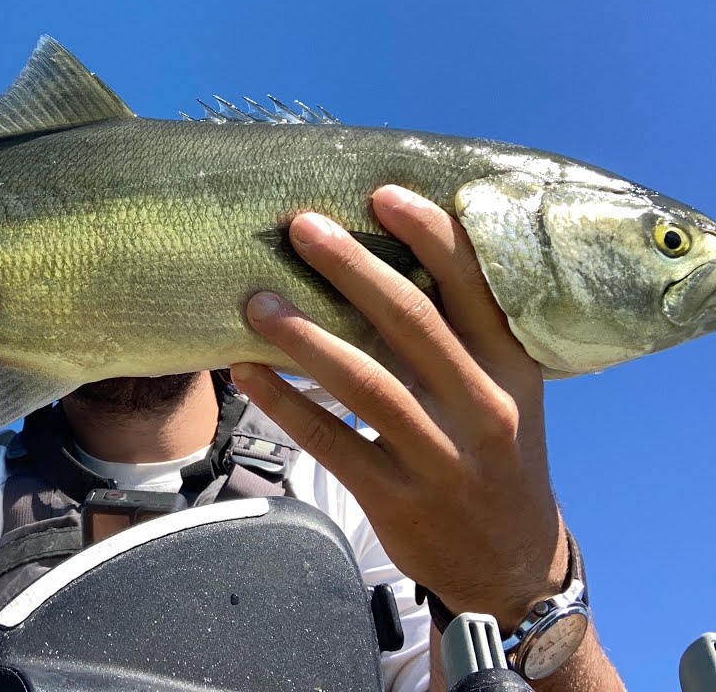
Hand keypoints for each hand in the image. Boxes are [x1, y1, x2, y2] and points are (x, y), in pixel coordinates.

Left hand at [231, 186, 565, 629]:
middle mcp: (482, 407)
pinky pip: (331, 441)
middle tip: (300, 226)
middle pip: (411, 323)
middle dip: (353, 268)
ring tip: (254, 301)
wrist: (509, 564)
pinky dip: (285, 404)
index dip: (429, 237)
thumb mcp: (502, 394)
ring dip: (304, 337)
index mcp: (512, 369)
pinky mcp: (396, 498)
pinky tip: (245, 372)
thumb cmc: (493, 456)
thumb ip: (461, 337)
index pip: (474, 289)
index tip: (382, 194)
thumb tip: (384, 263)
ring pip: (366, 383)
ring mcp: (440, 457)